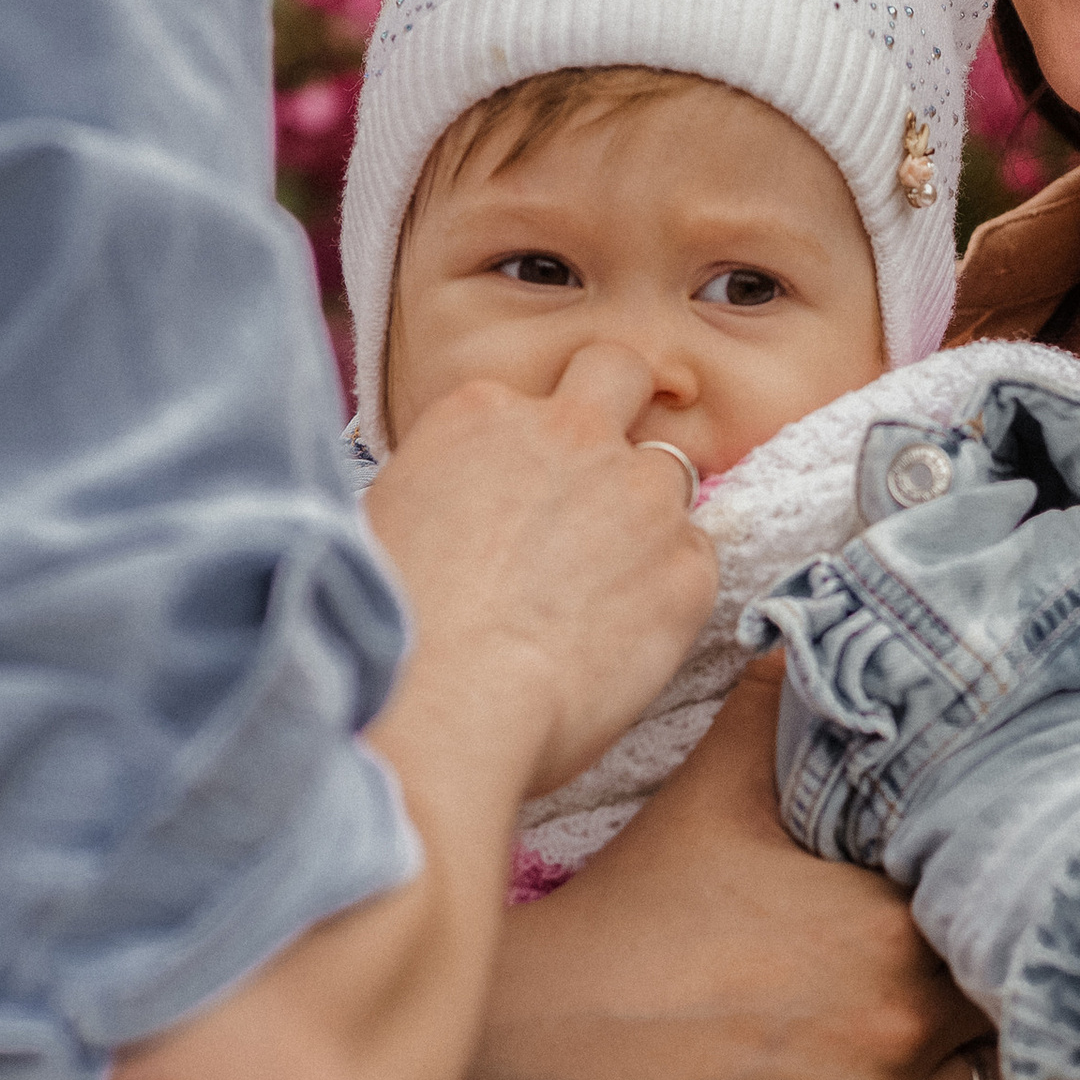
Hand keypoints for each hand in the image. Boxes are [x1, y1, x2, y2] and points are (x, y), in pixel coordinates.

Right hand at [365, 661, 1065, 1079]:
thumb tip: (811, 631)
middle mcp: (903, 1021)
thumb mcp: (711, 790)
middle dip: (1020, 987)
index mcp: (892, 922)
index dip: (1022, 908)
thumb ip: (776, 708)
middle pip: (1010, 1007)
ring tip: (1048, 1056)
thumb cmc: (632, 907)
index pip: (1004, 915)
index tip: (1040, 900)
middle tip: (1049, 976)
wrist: (542, 1040)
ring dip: (1008, 1072)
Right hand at [366, 346, 716, 795]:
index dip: (529, 446)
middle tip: (597, 482)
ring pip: (669, 475)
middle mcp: (570, 432)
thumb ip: (442, 488)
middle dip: (619, 405)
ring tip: (602, 590)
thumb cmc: (390, 631)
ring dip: (646, 516)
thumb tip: (454, 510)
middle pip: (619, 373)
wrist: (446, 705)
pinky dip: (670, 590)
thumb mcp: (383, 523)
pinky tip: (623, 638)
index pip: (528, 398)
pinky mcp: (688, 567)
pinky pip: (697, 559)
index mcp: (483, 413)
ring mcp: (639, 494)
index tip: (521, 491)